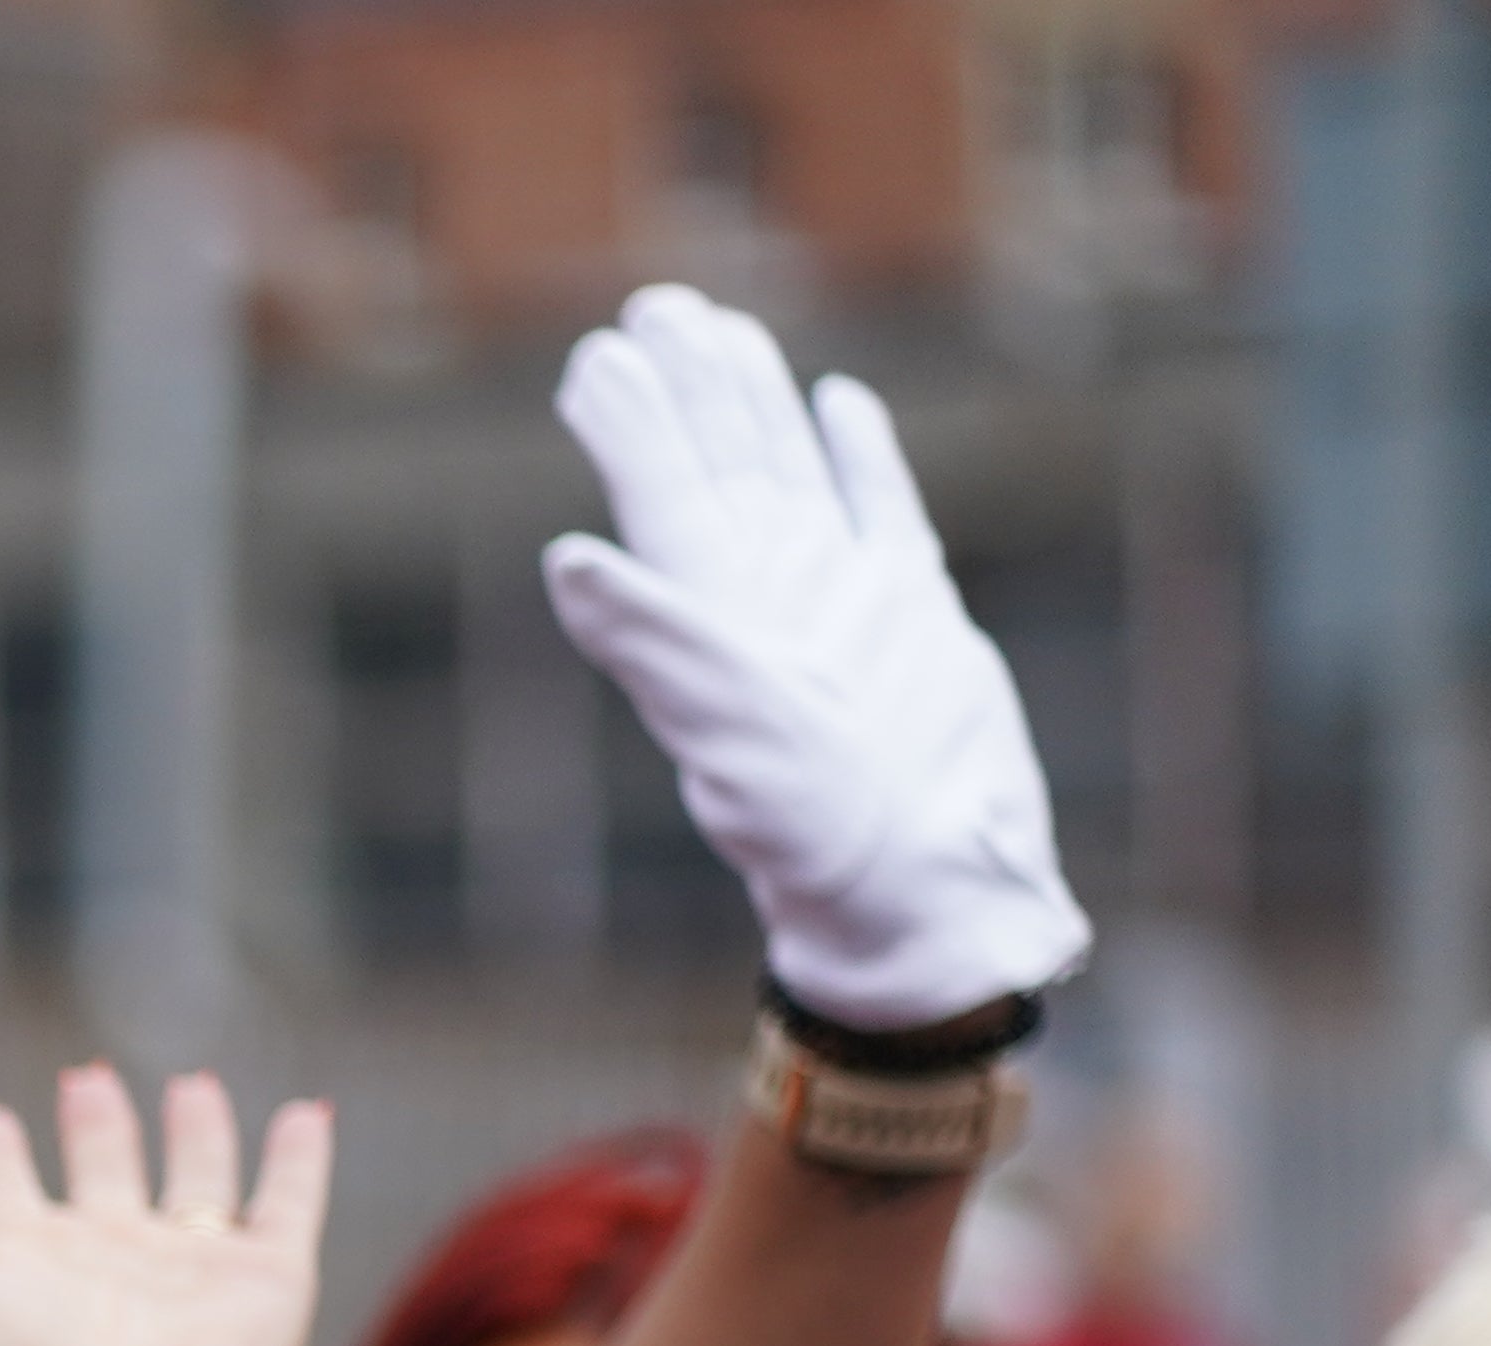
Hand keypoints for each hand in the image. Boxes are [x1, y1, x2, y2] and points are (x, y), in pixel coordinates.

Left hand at [0, 1065, 325, 1345]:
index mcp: (21, 1258)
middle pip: (100, 1172)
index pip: (0, 1185)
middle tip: (83, 1082)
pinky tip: (305, 1114)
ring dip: (195, 1132)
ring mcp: (186, 1265)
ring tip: (192, 1086)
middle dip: (93, 1126)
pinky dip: (299, 1158)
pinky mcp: (266, 1276)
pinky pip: (289, 1199)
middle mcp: (103, 1256)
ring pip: (196, 1178)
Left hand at [542, 283, 1089, 1029]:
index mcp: (713, 614)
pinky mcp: (915, 615)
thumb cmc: (816, 827)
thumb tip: (566, 560)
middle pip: (716, 466)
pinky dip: (858, 456)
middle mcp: (767, 598)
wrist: (925, 892)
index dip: (627, 425)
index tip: (596, 357)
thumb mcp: (724, 729)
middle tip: (651, 308)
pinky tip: (839, 405)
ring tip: (720, 330)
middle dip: (684, 388)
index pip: (659, 496)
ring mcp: (841, 601)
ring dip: (753, 404)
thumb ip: (649, 639)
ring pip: (788, 472)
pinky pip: (878, 512)